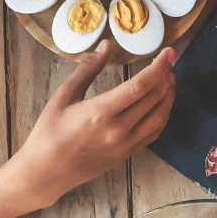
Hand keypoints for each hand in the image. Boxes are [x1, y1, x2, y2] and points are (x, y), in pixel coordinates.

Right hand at [13, 41, 174, 208]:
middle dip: (165, 77)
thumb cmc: (50, 132)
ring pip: (159, 118)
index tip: (168, 53)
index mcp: (101, 112)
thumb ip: (88, 69)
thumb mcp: (64, 95)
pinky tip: (160, 104)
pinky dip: (162, 117)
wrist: (47, 171)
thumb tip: (106, 46)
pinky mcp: (126, 154)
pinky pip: (153, 134)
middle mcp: (118, 130)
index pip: (140, 86)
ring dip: (168, 97)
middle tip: (168, 63)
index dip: (158, 67)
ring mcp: (124, 145)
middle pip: (153, 100)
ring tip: (169, 81)